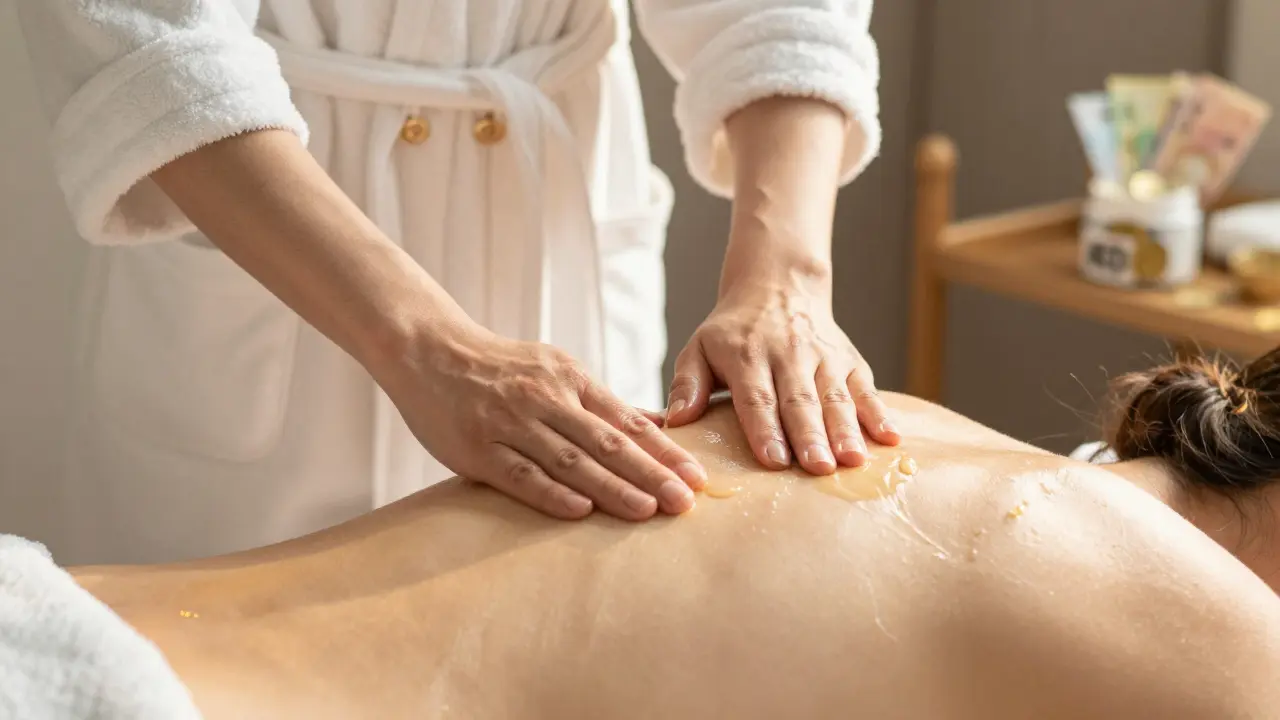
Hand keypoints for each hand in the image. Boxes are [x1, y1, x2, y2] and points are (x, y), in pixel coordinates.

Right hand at [381, 321, 706, 519]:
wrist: (429, 350)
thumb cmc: (501, 368)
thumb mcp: (557, 370)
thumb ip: (603, 403)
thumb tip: (660, 425)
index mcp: (571, 380)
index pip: (627, 422)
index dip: (665, 451)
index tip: (698, 477)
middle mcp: (546, 400)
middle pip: (608, 443)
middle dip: (651, 473)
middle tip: (686, 502)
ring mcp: (511, 424)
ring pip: (570, 460)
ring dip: (612, 487)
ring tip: (647, 510)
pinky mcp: (478, 448)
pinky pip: (520, 475)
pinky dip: (551, 493)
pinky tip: (580, 510)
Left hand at [666, 283, 899, 474]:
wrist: (778, 285)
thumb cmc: (733, 332)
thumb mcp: (699, 347)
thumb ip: (686, 384)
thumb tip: (675, 420)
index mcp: (747, 355)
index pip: (757, 397)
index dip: (765, 429)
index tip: (773, 461)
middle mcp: (788, 354)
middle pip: (800, 400)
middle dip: (810, 436)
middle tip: (817, 468)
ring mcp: (823, 357)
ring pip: (835, 396)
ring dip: (846, 430)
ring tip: (853, 461)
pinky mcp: (849, 360)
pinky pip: (866, 387)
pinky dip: (879, 412)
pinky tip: (891, 437)